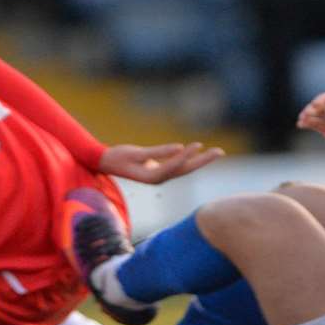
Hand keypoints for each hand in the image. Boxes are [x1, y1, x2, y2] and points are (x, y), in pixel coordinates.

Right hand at [99, 142, 224, 184]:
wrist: (104, 163)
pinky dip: (189, 159)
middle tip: (220, 151)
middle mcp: (159, 179)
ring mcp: (160, 176)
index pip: (174, 166)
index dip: (186, 155)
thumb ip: (158, 152)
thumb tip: (179, 148)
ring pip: (184, 169)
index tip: (198, 145)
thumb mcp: (136, 152)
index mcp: (152, 177)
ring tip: (215, 152)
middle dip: (203, 161)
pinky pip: (178, 166)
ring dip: (200, 161)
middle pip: (186, 170)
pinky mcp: (159, 171)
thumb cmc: (117, 156)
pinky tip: (197, 153)